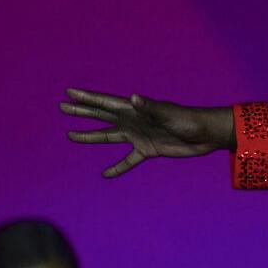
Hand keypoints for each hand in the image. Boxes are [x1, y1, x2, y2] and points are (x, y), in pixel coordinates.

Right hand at [63, 89, 235, 177]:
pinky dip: (117, 167)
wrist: (205, 135)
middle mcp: (133, 122)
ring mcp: (139, 136)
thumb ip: (150, 107)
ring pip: (108, 137)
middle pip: (102, 116)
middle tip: (62, 107)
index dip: (87, 97)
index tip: (68, 92)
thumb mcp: (169, 114)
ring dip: (91, 137)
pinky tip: (105, 175)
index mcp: (134, 110)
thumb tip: (132, 98)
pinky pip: (128, 160)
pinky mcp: (148, 150)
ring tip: (71, 136)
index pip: (105, 103)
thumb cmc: (189, 120)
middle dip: (82, 112)